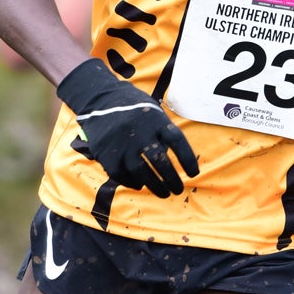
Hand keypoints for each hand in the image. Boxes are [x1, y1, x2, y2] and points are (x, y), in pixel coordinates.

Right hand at [57, 58, 198, 198]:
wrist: (99, 100)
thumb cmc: (134, 110)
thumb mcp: (153, 112)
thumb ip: (162, 134)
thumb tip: (172, 164)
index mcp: (155, 119)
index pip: (176, 140)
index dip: (187, 159)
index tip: (194, 174)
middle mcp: (139, 131)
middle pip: (160, 160)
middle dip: (172, 179)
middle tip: (178, 190)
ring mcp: (121, 143)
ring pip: (141, 172)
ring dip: (156, 186)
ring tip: (165, 193)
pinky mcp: (106, 153)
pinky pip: (122, 175)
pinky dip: (133, 183)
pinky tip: (140, 185)